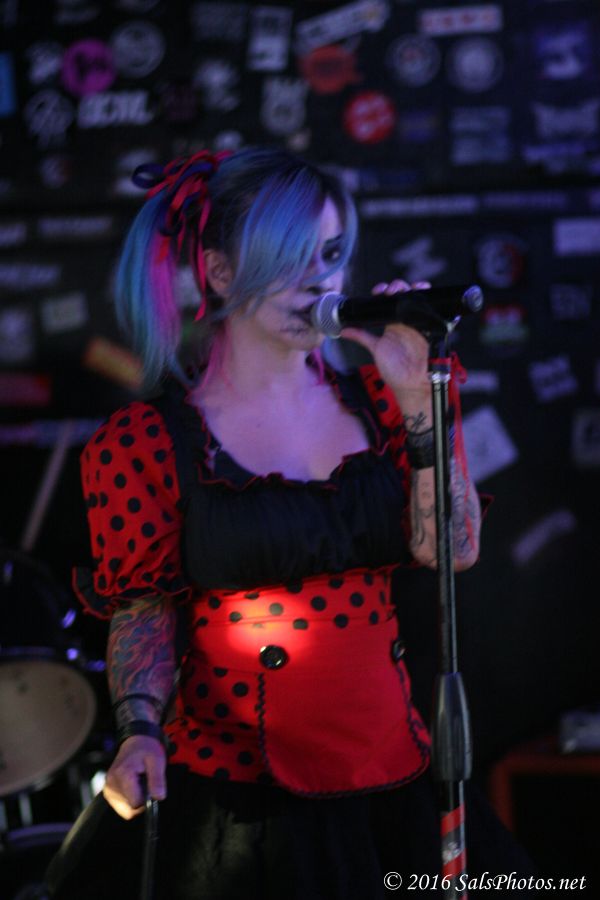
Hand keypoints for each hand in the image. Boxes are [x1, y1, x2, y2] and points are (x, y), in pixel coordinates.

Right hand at [103, 735, 166, 819]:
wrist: (135, 742)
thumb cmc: (146, 750)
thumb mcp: (157, 760)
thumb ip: (157, 780)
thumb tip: (159, 798)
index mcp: (123, 775)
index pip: (135, 803)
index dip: (146, 799)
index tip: (150, 787)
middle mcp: (111, 784)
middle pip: (130, 808)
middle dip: (140, 799)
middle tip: (144, 783)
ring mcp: (107, 788)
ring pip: (125, 810)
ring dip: (135, 800)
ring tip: (138, 783)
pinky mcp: (107, 791)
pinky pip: (121, 807)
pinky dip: (129, 800)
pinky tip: (132, 787)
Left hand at [340, 280, 431, 399]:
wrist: (410, 385)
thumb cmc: (394, 370)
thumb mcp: (375, 349)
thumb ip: (361, 337)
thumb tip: (343, 330)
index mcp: (392, 323)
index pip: (388, 301)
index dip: (384, 291)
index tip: (378, 292)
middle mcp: (406, 321)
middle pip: (404, 295)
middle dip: (398, 287)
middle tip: (391, 291)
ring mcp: (418, 324)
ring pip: (418, 298)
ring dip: (413, 288)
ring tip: (407, 289)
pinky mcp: (430, 329)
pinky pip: (432, 311)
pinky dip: (429, 298)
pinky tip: (423, 290)